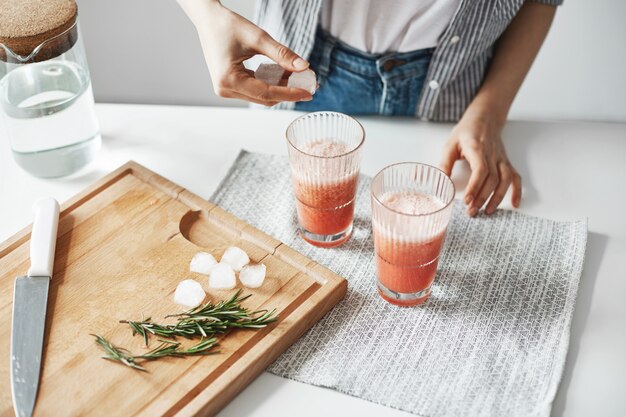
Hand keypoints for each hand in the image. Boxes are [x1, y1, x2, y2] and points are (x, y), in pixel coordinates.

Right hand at [178, 0, 311, 105]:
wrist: (208, 20)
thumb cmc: (227, 25)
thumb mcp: (258, 38)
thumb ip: (282, 54)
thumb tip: (304, 67)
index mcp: (229, 80)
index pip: (266, 93)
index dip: (290, 93)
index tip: (308, 91)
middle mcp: (225, 89)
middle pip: (264, 98)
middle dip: (287, 92)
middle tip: (308, 84)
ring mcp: (226, 89)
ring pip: (261, 96)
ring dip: (280, 88)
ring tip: (298, 77)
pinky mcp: (229, 85)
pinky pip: (254, 90)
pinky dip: (270, 83)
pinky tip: (283, 75)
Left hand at [440, 114, 521, 216]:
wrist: (485, 118)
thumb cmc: (466, 132)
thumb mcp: (450, 144)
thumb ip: (445, 163)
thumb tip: (440, 182)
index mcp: (477, 148)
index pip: (480, 170)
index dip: (475, 186)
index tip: (467, 200)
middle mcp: (492, 154)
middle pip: (492, 179)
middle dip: (482, 197)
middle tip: (472, 211)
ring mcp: (501, 159)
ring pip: (505, 180)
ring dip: (498, 198)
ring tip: (487, 211)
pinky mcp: (506, 162)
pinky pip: (515, 177)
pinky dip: (517, 191)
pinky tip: (515, 204)